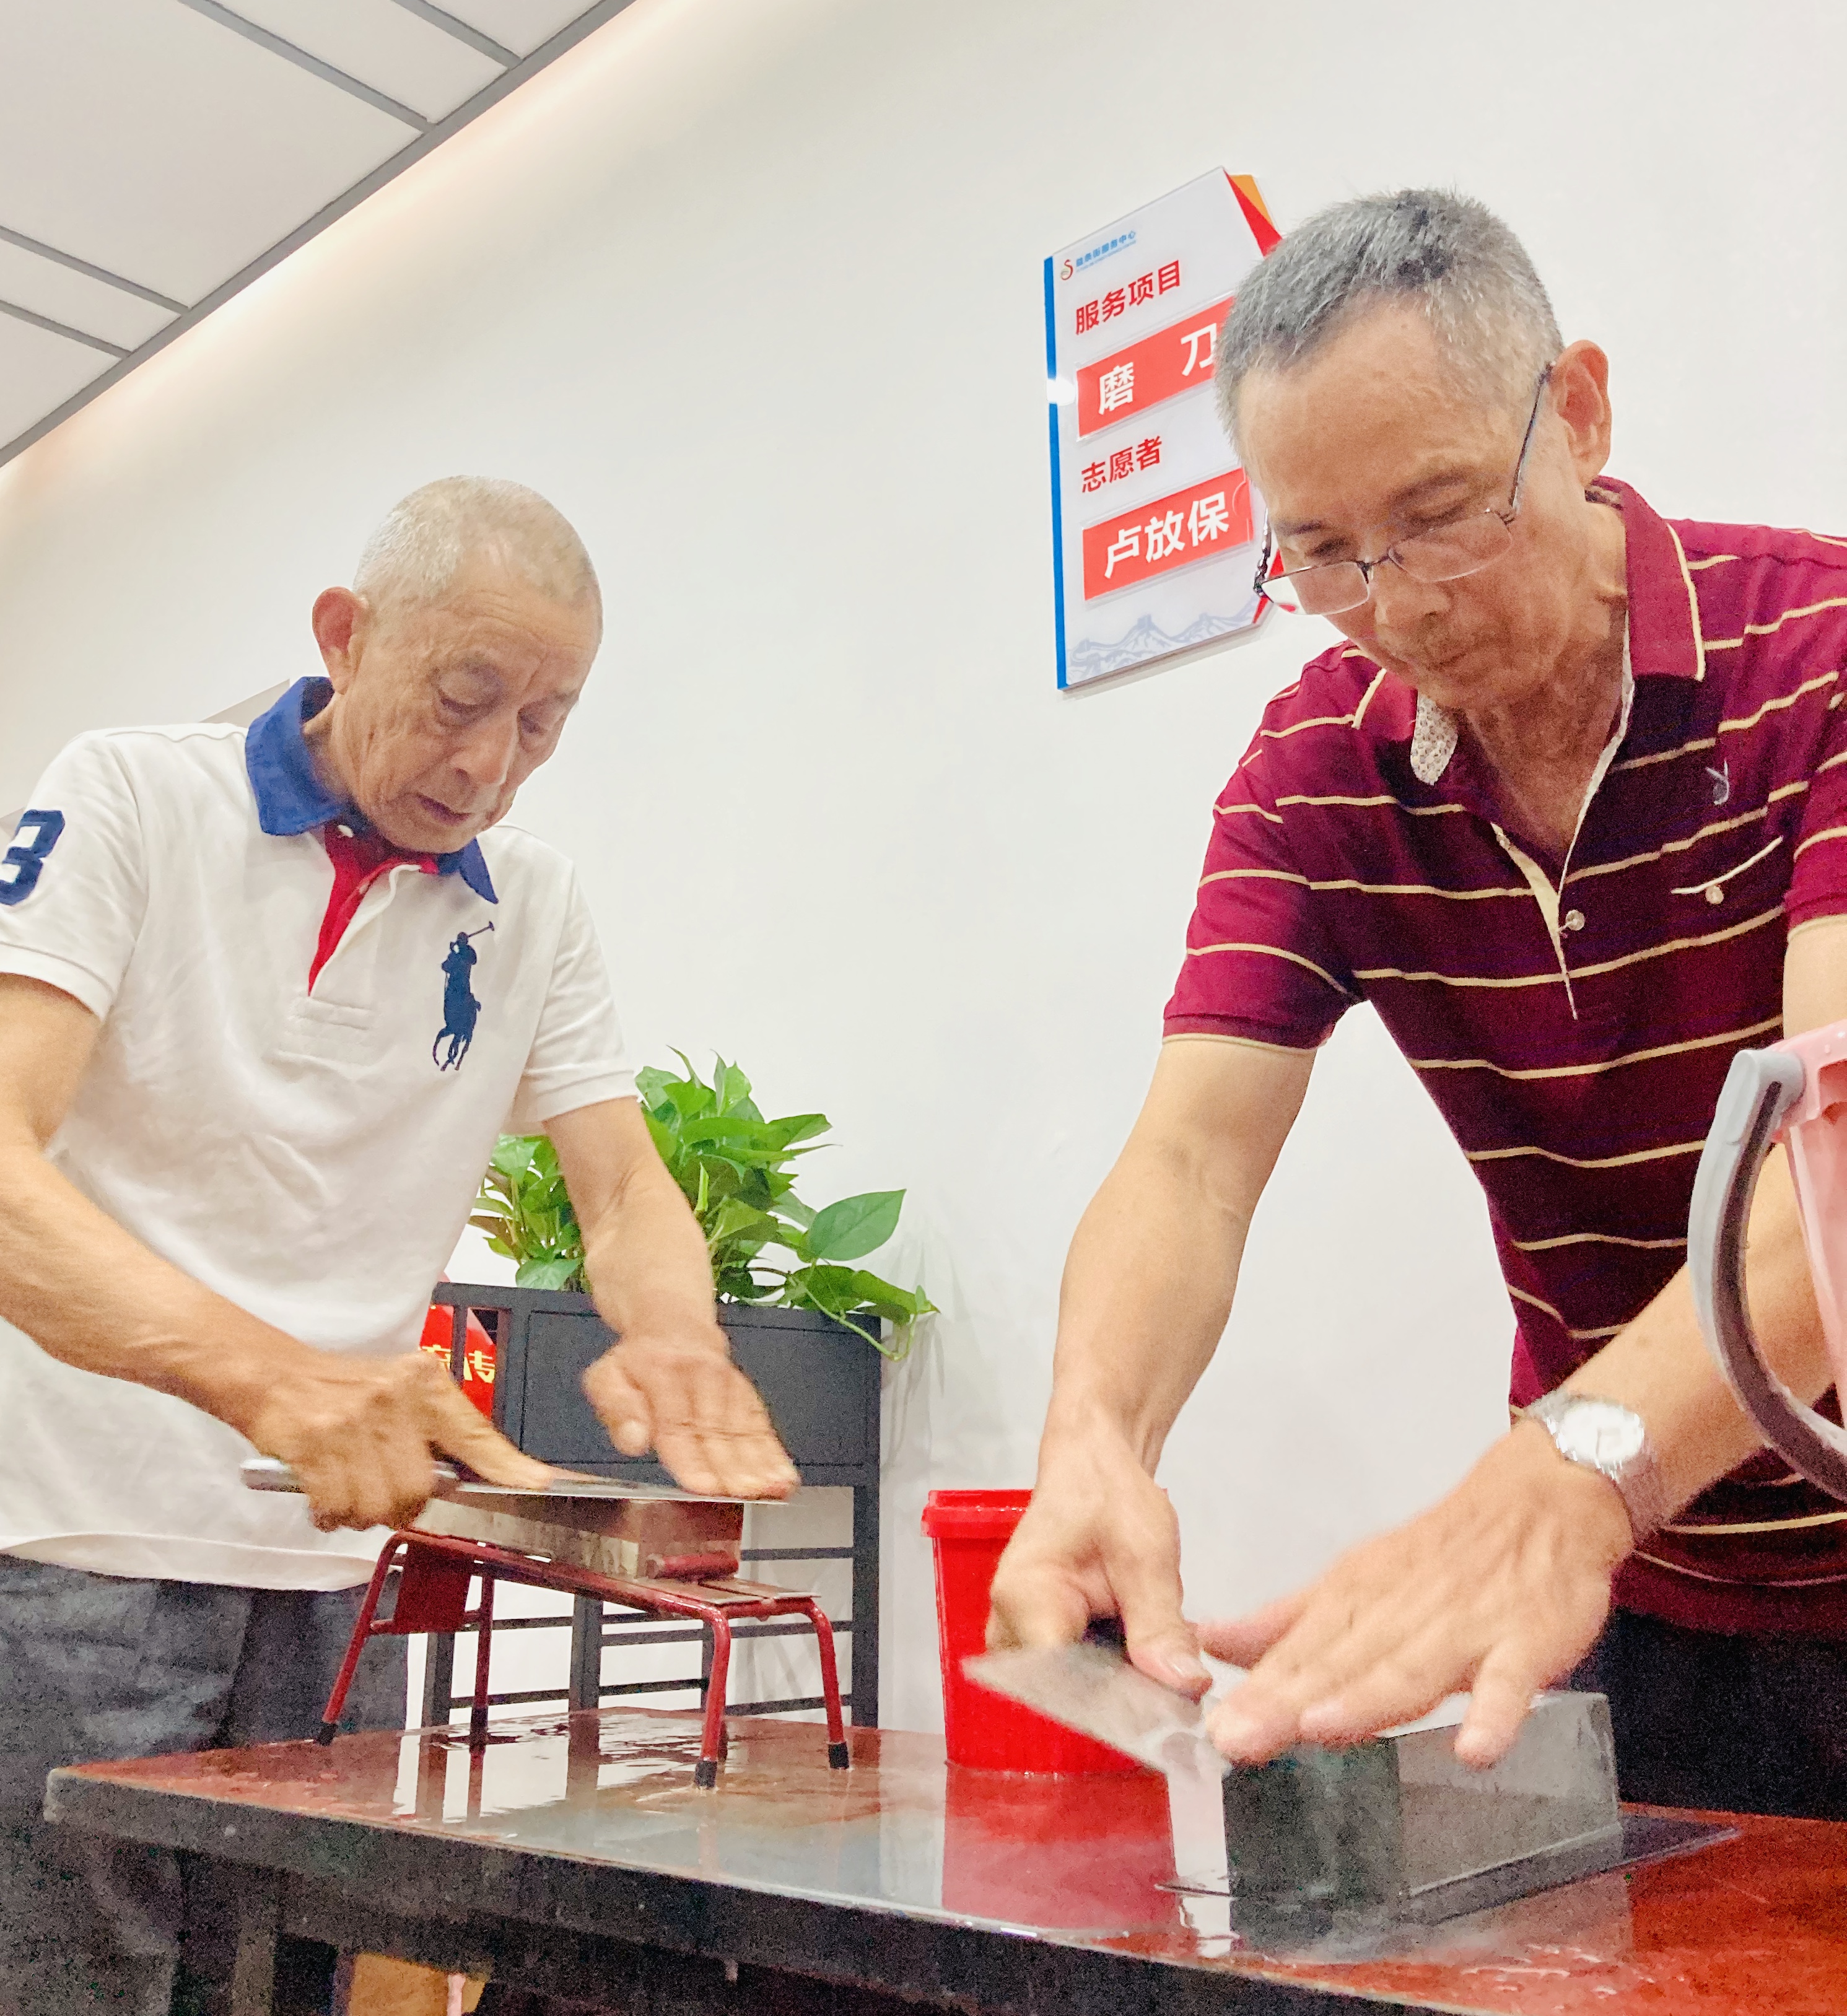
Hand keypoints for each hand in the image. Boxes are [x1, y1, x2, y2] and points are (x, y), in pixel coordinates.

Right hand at [248, 1349, 555, 1531]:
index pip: (475, 1432)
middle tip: (382, 1493)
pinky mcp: (315, 1445)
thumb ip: (440, 1431)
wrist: (275, 1375)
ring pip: (378, 1504)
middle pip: (420, 1489)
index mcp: (424, 1385)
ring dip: (361, 1513)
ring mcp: (353, 1422)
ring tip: (349, 1491)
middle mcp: (395, 1400)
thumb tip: (485, 1476)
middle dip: (402, 1506)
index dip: (508, 1465)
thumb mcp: (402, 1394)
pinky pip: (336, 1507)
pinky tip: (324, 1496)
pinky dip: (330, 1515)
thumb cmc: (344, 1390)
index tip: (539, 1484)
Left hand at [583, 1327, 798, 1498]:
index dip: (692, 1457)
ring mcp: (727, 1383)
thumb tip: (632, 1441)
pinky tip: (784, 1475)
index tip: (703, 1485)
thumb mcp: (607, 1378)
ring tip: (772, 1489)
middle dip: (733, 1465)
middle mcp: (701, 1376)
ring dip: (761, 1461)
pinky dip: (774, 1451)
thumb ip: (617, 1410)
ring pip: (744, 1427)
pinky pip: (761, 1423)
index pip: (677, 1423)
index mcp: (662, 1373)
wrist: (673, 1321)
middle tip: (746, 1493)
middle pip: (717, 1428)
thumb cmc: (637, 1361)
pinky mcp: (744, 1393)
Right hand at [985, 1427, 1208, 1694]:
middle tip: (1180, 1674)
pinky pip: (1080, 1680)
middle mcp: (1009, 1628)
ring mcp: (1019, 1640)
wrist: (1092, 1468)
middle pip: (1069, 1696)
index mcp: (1025, 1598)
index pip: (1063, 1685)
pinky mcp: (1038, 1645)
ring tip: (1163, 1648)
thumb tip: (1183, 1686)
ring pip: (1079, 1694)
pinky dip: (1118, 1672)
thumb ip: (1160, 1625)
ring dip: (1128, 1685)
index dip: (1119, 1705)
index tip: (1168, 1705)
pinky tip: (1145, 1648)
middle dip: (1131, 1697)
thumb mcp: (1147, 1555)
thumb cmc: (1108, 1495)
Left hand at [1199, 1421, 1630, 1767]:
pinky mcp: (1526, 1641)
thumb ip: (1285, 1621)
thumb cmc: (1442, 1554)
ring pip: (1409, 1670)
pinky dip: (1495, 1714)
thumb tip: (1210, 1643)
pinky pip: (1512, 1683)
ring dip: (1366, 1701)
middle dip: (1286, 1703)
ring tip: (1320, 1729)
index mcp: (1357, 1599)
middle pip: (1339, 1664)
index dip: (1254, 1691)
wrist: (1541, 1499)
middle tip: (1237, 1739)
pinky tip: (1475, 1748)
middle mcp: (1400, 1614)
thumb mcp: (1356, 1579)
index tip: (1211, 1730)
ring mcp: (1465, 1629)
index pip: (1298, 1651)